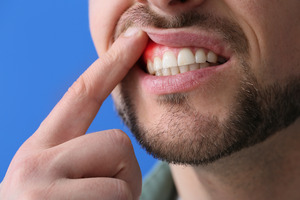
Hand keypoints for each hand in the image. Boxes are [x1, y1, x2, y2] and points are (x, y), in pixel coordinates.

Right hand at [0, 28, 147, 199]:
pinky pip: (119, 198)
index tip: (135, 38)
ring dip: (119, 199)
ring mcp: (42, 189)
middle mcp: (34, 162)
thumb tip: (119, 143)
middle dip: (122, 172)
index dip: (112, 62)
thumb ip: (82, 154)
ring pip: (123, 176)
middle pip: (117, 141)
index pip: (83, 94)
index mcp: (40, 150)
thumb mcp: (60, 181)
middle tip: (98, 199)